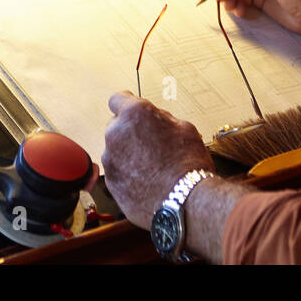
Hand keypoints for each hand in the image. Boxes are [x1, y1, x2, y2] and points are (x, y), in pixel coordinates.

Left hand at [101, 91, 212, 229]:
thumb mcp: (184, 128)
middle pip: (116, 126)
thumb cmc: (189, 163)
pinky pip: (117, 173)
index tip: (132, 110)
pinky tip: (147, 182)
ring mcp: (111, 161)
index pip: (117, 99)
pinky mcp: (111, 184)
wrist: (186, 202)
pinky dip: (128, 175)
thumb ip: (161, 119)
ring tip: (152, 167)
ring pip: (116, 151)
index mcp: (134, 114)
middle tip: (151, 143)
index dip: (126, 104)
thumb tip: (154, 119)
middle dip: (130, 132)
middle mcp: (116, 134)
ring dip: (128, 154)